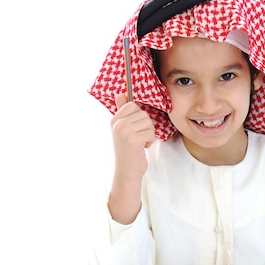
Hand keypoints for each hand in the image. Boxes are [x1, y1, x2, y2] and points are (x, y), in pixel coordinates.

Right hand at [108, 94, 155, 223]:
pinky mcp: (133, 139)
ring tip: (140, 142)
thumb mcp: (123, 130)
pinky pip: (151, 132)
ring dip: (149, 134)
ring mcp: (124, 131)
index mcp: (114, 120)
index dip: (139, 116)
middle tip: (138, 137)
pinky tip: (142, 148)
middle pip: (143, 113)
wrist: (127, 171)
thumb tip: (121, 94)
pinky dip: (150, 141)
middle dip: (146, 126)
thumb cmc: (129, 150)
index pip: (133, 105)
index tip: (135, 128)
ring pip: (148, 122)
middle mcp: (117, 124)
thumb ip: (122, 111)